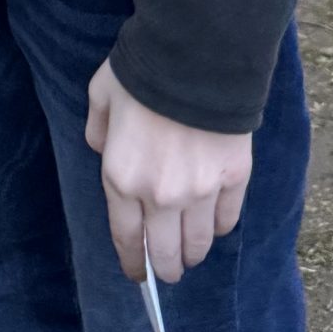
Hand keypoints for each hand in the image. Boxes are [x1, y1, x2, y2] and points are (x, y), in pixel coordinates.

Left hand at [85, 59, 252, 281]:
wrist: (194, 56)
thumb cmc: (141, 73)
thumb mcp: (101, 97)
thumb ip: (97, 131)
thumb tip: (103, 151)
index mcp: (122, 179)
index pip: (126, 238)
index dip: (133, 262)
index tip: (138, 275)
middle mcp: (160, 196)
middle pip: (165, 251)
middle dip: (165, 267)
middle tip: (168, 271)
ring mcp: (200, 191)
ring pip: (198, 242)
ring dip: (193, 254)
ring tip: (191, 255)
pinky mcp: (234, 179)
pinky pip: (227, 219)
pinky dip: (219, 228)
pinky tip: (215, 227)